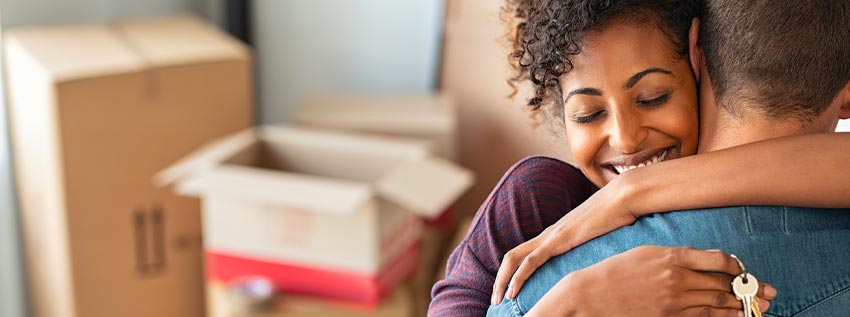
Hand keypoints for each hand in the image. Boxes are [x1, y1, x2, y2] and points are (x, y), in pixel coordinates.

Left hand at [493, 178, 637, 302]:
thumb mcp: (602, 237)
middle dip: (500, 279)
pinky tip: (512, 292)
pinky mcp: (559, 239)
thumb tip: (602, 261)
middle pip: (512, 256)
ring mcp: (552, 236)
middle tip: (495, 300)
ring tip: (498, 300)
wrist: (625, 196)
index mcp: (556, 234)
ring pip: (515, 258)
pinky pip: (531, 260)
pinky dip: (518, 277)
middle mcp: (549, 234)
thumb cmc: (619, 216)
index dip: (512, 272)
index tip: (509, 291)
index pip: (525, 253)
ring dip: (502, 280)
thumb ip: (593, 247)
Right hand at [525, 246, 776, 316]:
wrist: (592, 294)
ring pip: (719, 305)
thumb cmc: (617, 270)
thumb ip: (676, 256)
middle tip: (769, 292)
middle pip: (724, 284)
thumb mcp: (647, 252)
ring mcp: (675, 302)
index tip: (742, 269)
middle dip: (750, 289)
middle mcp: (678, 279)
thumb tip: (704, 262)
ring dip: (742, 306)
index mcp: (673, 257)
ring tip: (758, 307)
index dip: (737, 266)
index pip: (719, 260)